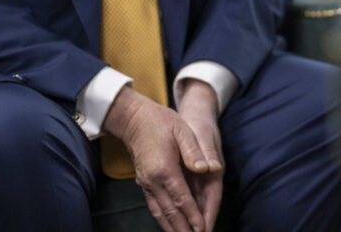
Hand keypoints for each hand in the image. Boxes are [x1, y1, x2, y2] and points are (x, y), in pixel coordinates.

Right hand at [103, 86, 221, 231]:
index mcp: (165, 169)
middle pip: (170, 212)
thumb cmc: (161, 122)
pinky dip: (162, 220)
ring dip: (171, 228)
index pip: (181, 199)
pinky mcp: (144, 183)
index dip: (193, 216)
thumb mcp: (182, 130)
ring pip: (160, 213)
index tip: (202, 229)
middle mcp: (153, 181)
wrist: (134, 119)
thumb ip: (194, 151)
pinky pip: (154, 206)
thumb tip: (206, 169)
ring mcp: (146, 183)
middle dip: (183, 228)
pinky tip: (169, 226)